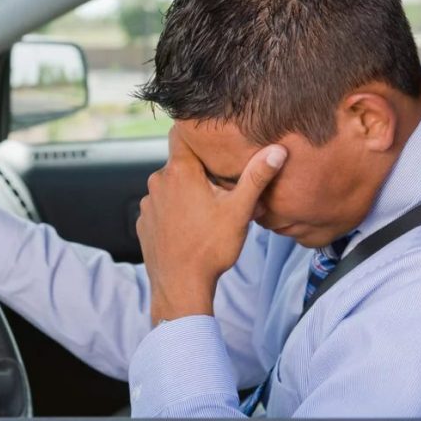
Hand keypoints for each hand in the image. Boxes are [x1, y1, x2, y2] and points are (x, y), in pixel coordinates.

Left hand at [136, 128, 286, 324]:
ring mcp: (148, 203)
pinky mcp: (144, 222)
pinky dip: (174, 211)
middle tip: (222, 190)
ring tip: (207, 212)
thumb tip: (276, 151)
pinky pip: (162, 206)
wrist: (180, 286)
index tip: (213, 141)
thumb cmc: (210, 249)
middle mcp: (158, 182)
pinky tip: (190, 227)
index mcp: (179, 171)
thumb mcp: (239, 210)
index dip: (198, 134)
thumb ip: (256, 177)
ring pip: (171, 186)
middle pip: (181, 163)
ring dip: (187, 192)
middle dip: (200, 171)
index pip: (182, 134)